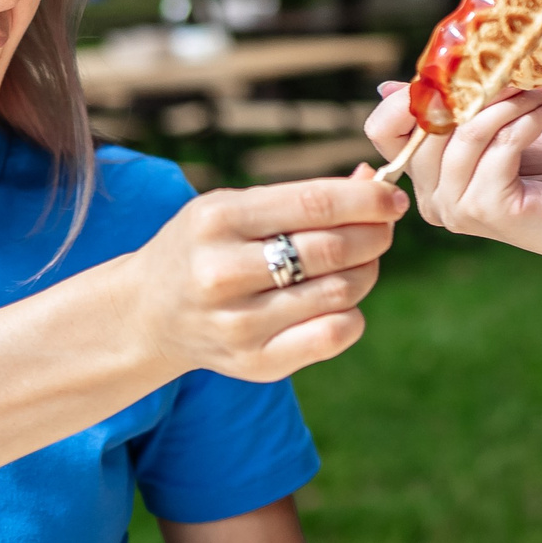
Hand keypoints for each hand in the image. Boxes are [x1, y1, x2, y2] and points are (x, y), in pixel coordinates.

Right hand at [130, 170, 405, 382]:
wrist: (148, 313)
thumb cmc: (205, 248)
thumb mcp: (236, 208)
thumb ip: (302, 196)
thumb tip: (371, 179)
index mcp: (218, 220)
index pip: (315, 204)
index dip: (368, 199)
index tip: (392, 196)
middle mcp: (223, 273)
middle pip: (334, 250)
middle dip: (375, 234)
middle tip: (384, 227)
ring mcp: (239, 324)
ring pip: (341, 292)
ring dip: (366, 271)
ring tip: (359, 260)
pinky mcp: (256, 363)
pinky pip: (334, 336)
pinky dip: (352, 313)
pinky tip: (337, 301)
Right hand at [365, 82, 541, 264]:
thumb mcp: (496, 129)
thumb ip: (450, 110)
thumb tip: (389, 86)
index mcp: (426, 180)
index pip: (382, 131)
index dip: (410, 94)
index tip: (459, 69)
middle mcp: (433, 200)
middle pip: (429, 123)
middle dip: (479, 87)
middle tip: (524, 73)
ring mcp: (457, 209)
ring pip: (468, 131)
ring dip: (514, 101)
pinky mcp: (489, 209)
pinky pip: (503, 143)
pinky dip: (533, 117)